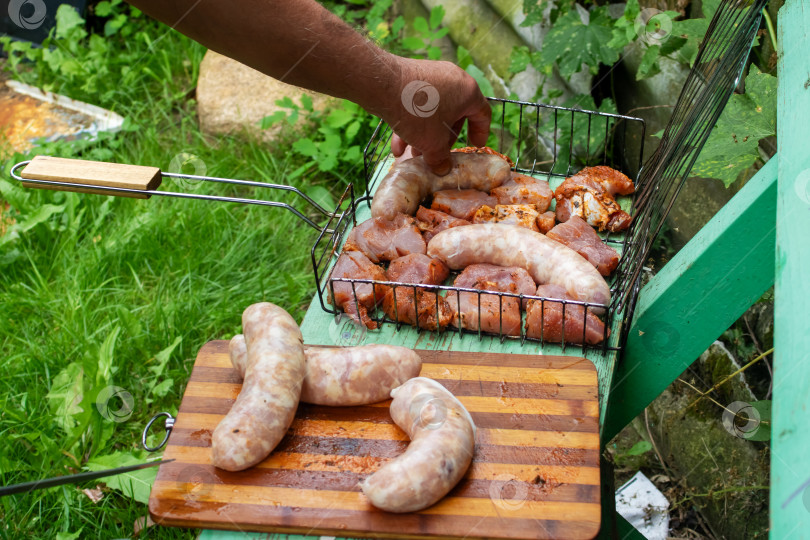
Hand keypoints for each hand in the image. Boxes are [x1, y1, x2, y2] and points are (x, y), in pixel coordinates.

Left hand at [386, 58, 490, 174]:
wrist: (383, 84)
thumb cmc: (418, 113)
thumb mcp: (432, 143)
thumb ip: (441, 158)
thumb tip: (442, 169)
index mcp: (468, 92)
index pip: (482, 114)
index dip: (481, 133)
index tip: (475, 145)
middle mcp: (454, 80)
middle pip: (455, 115)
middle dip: (443, 139)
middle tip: (436, 155)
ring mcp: (433, 76)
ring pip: (434, 111)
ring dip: (425, 134)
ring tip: (413, 154)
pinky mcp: (413, 76)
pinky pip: (419, 103)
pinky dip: (412, 122)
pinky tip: (398, 144)